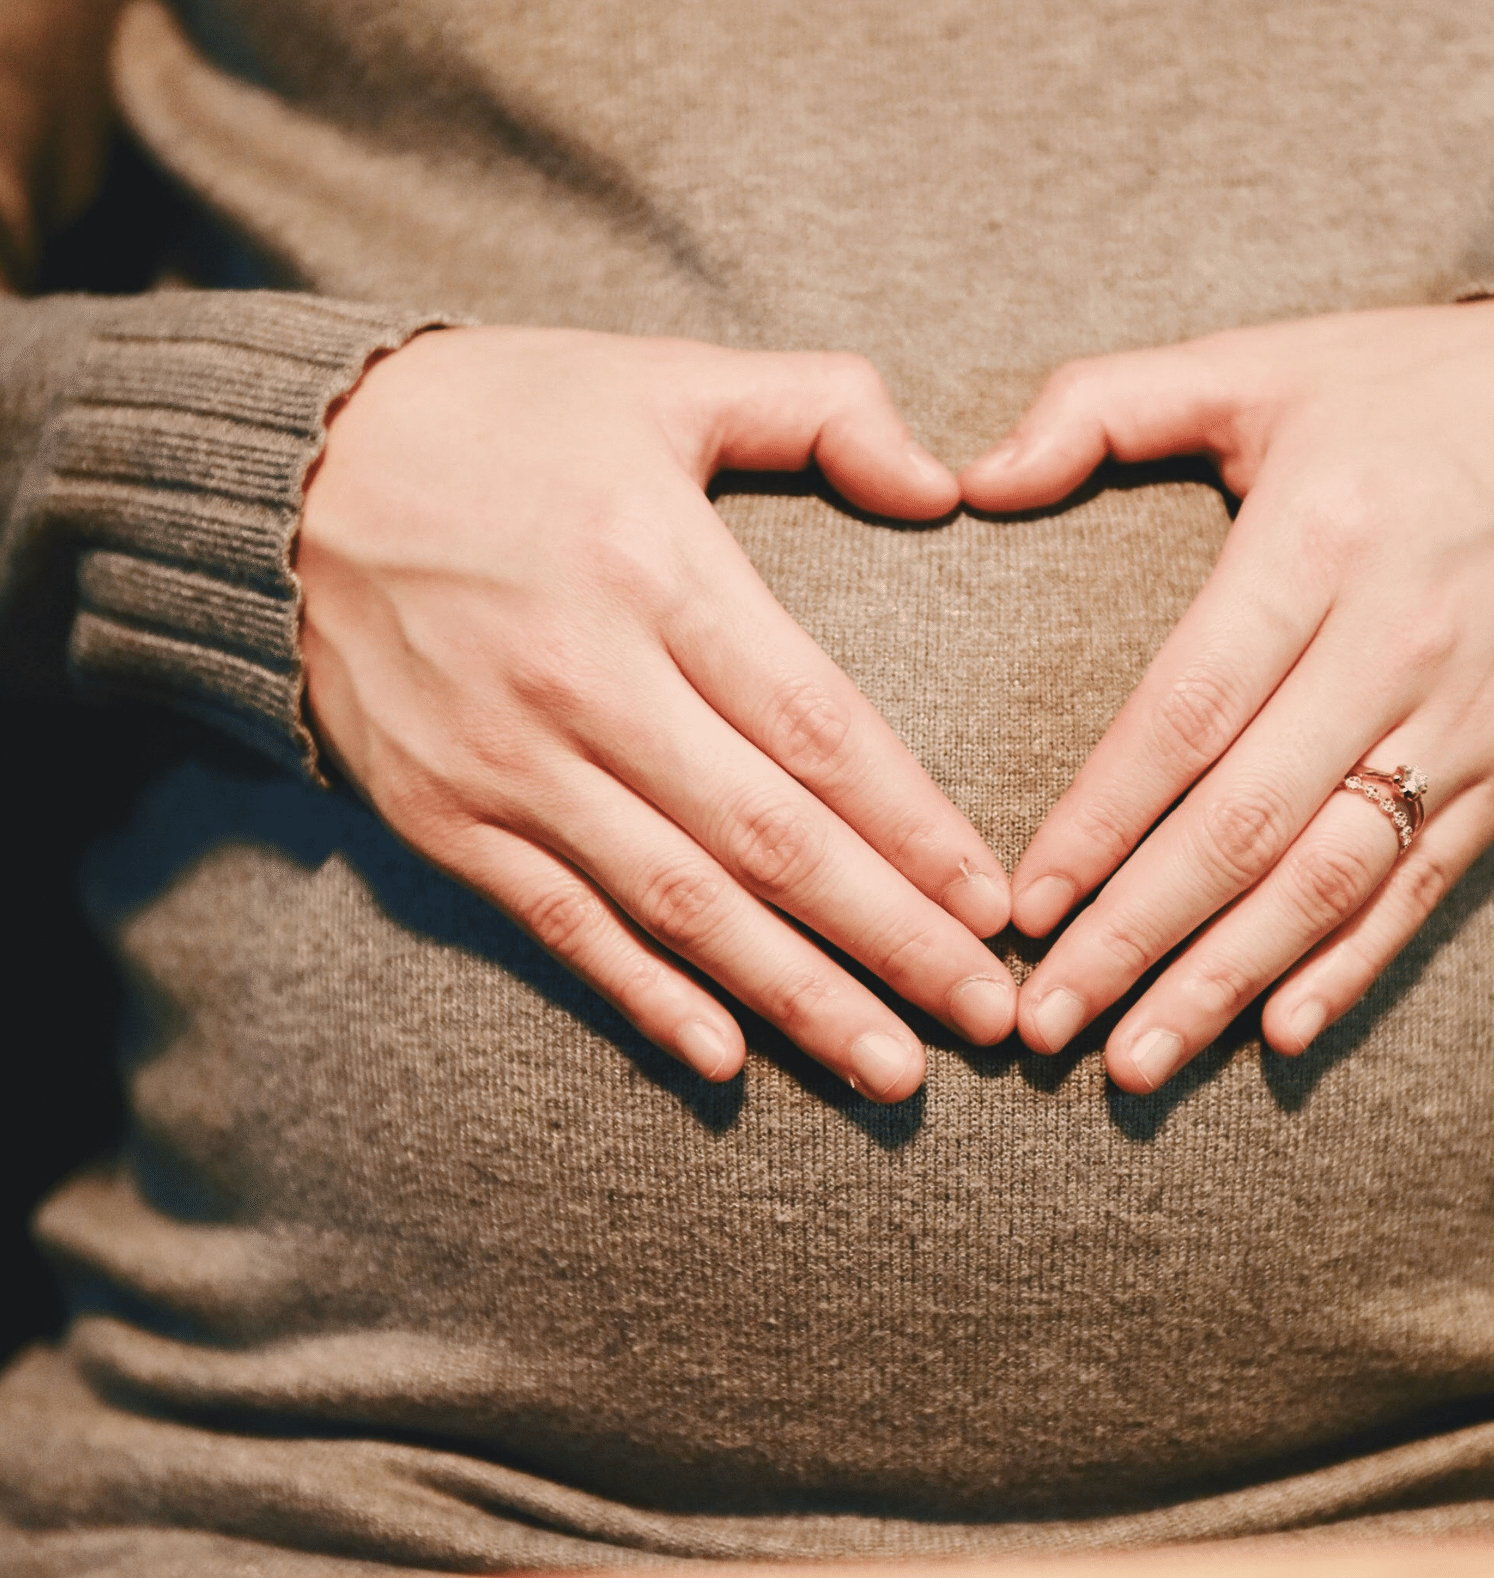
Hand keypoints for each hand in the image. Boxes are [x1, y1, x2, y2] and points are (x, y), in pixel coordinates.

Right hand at [298, 327, 1015, 1101]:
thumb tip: (942, 483)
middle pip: (768, 841)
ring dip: (795, 998)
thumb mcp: (664, 376)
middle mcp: (584, 681)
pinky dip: (645, 997)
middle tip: (987, 1020)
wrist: (284, 470)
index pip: (818, 728)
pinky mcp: (443, 818)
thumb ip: (821, 406)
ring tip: (892, 1070)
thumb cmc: (502, 418)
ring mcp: (506, 763)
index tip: (994, 905)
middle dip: (890, 940)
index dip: (915, 829)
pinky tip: (727, 1061)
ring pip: (679, 907)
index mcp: (655, 568)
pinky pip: (561, 927)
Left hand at [960, 299, 1493, 1090]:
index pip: (1186, 711)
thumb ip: (1106, 406)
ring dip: (1227, 981)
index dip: (1099, 820)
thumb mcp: (1261, 361)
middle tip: (1045, 1024)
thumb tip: (972, 478)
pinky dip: (1353, 968)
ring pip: (1330, 879)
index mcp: (1318, 542)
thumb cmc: (1414, 393)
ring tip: (1135, 1063)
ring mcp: (1463, 720)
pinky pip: (1424, 887)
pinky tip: (1279, 1034)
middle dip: (1136, 936)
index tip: (1021, 906)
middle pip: (1246, 823)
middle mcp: (1395, 646)